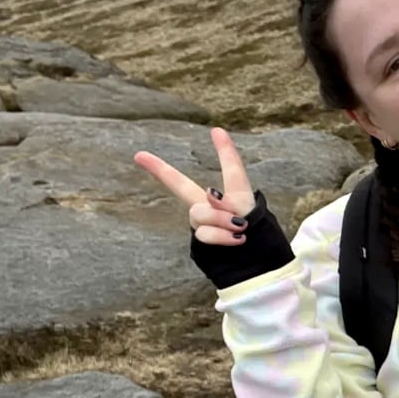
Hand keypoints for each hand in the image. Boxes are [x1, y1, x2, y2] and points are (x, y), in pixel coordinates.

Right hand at [135, 127, 255, 246]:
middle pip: (182, 186)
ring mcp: (204, 223)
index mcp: (233, 196)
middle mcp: (213, 206)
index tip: (217, 130)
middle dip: (160, 170)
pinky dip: (221, 236)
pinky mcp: (202, 241)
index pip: (231, 169)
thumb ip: (226, 203)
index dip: (225, 150)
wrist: (257, 267)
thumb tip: (208, 195)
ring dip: (220, 218)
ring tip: (240, 227)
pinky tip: (237, 239)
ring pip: (199, 212)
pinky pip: (205, 233)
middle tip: (140, 156)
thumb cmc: (258, 239)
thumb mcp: (248, 216)